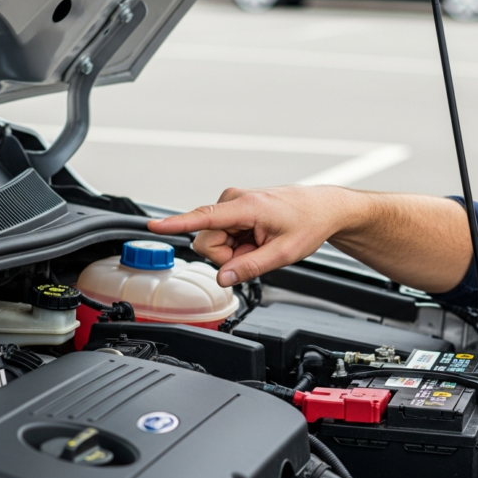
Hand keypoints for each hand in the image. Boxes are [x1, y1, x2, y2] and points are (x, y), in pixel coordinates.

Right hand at [147, 186, 355, 286]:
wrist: (322, 208)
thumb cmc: (308, 223)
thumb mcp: (285, 253)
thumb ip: (251, 267)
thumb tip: (223, 278)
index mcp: (246, 207)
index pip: (203, 217)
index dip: (176, 224)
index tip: (154, 225)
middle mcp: (233, 199)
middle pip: (208, 241)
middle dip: (228, 256)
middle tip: (257, 252)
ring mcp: (232, 203)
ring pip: (214, 240)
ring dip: (235, 250)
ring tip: (261, 243)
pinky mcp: (233, 210)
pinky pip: (223, 235)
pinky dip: (239, 244)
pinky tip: (257, 239)